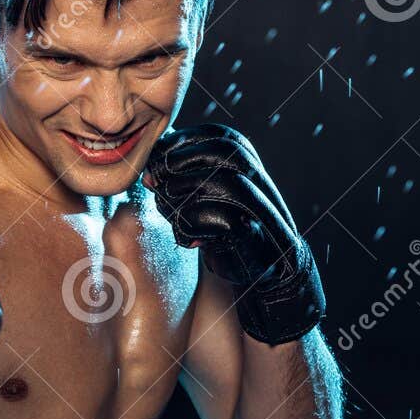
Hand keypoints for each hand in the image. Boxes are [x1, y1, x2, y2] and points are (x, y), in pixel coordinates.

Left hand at [146, 123, 324, 345]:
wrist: (269, 282)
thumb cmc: (228, 239)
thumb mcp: (208, 202)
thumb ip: (188, 180)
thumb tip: (151, 164)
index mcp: (249, 167)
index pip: (216, 136)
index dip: (180, 144)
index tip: (153, 162)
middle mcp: (261, 184)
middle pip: (223, 153)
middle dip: (181, 165)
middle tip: (154, 183)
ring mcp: (264, 213)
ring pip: (227, 185)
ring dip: (186, 196)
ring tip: (168, 212)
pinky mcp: (260, 243)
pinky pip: (226, 224)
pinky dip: (197, 229)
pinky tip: (186, 241)